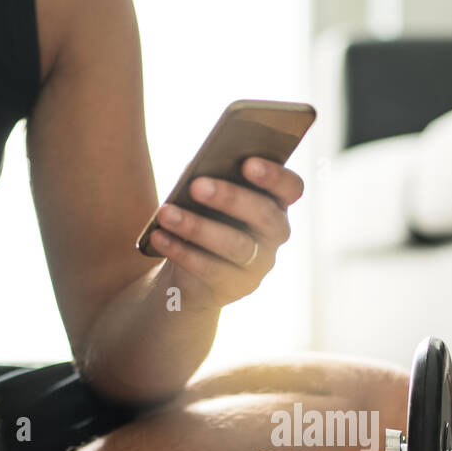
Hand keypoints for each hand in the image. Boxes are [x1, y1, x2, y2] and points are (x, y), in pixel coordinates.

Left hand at [147, 156, 303, 309]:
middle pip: (264, 216)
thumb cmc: (206, 215)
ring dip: (198, 227)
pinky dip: (181, 251)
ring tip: (165, 213)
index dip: (275, 176)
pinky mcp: (236, 287)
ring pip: (236, 246)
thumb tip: (197, 171)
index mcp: (276, 201)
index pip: (291, 188)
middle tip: (196, 185)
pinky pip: (210, 269)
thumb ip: (215, 178)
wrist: (195, 268)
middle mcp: (275, 234)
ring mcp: (259, 264)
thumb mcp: (213, 195)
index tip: (248, 163)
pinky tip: (159, 237)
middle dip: (230, 198)